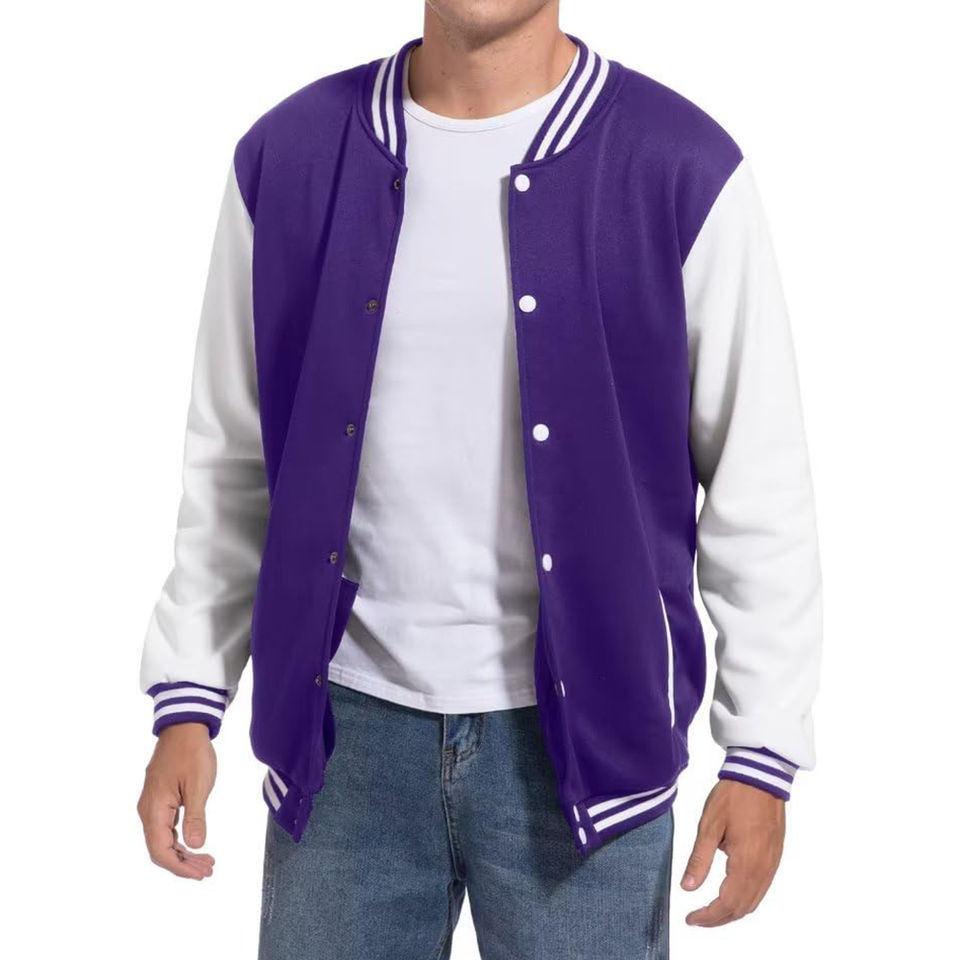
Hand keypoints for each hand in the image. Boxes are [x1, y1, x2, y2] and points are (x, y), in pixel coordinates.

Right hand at [137, 722, 216, 879]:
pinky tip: (196, 843)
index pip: (160, 851)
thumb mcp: (198, 785)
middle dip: (184, 864)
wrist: (184, 727)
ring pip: (164, 840)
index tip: (200, 874)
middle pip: (160, 849)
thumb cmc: (192, 753)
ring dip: (184, 853)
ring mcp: (152, 806)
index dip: (179, 867)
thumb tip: (195, 845)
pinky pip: (166, 828)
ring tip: (207, 861)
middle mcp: (148, 811)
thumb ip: (195, 817)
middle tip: (209, 869)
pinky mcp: (160, 800)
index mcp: (154, 809)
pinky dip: (181, 839)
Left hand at [681, 779, 784, 925]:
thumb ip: (699, 859)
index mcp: (746, 863)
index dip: (708, 917)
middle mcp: (763, 869)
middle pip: (742, 909)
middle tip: (697, 918)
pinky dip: (744, 899)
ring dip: (732, 911)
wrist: (760, 776)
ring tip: (710, 911)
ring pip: (754, 902)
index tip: (690, 919)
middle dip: (718, 919)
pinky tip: (729, 894)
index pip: (727, 904)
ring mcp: (772, 864)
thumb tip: (687, 888)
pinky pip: (761, 889)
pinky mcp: (775, 857)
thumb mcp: (709, 825)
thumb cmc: (733, 796)